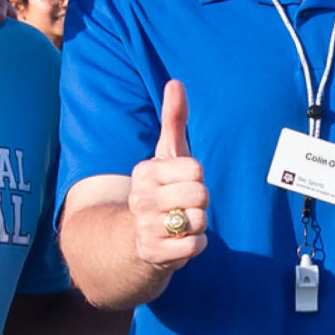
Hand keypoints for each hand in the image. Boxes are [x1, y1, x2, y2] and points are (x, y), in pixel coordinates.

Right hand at [127, 81, 208, 271]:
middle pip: (201, 195)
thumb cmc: (160, 191)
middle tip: (182, 205)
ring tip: (179, 223)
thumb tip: (176, 82)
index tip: (180, 184)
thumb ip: (173, 121)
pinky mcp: (156, 252)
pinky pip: (196, 245)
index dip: (196, 178)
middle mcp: (141, 198)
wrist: (134, 240)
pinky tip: (180, 240)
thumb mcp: (165, 156)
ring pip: (200, 220)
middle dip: (199, 202)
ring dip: (198, 224)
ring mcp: (146, 226)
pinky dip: (195, 245)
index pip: (196, 169)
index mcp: (145, 171)